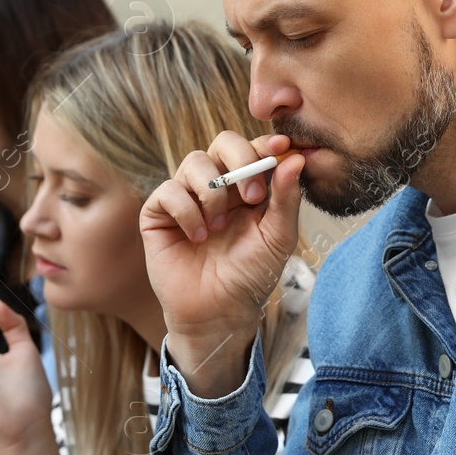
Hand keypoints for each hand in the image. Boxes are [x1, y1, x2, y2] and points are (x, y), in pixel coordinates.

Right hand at [139, 131, 304, 395]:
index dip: (265, 143)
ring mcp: (187, 197)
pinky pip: (168, 190)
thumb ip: (286, 198)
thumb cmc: (251, 276)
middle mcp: (217, 186)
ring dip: (213, 193)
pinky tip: (197, 237)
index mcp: (247, 187)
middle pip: (222, 143)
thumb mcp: (278, 238)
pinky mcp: (159, 214)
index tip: (281, 146)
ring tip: (219, 227)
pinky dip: (186, 211)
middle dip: (239, 159)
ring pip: (194, 162)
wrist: (219, 312)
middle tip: (252, 195)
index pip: (253, 149)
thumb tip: (296, 159)